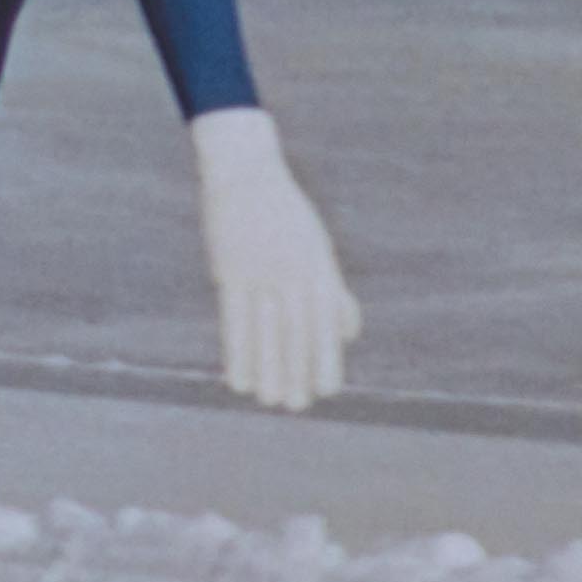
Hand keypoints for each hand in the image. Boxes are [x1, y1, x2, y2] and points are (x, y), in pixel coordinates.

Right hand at [189, 107, 360, 411]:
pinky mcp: (231, 271)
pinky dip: (237, 351)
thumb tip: (349, 335)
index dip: (326, 357)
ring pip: (266, 329)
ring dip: (268, 368)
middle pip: (298, 330)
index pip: (326, 323)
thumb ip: (334, 294)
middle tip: (298, 407)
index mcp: (320, 268)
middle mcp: (294, 273)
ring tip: (270, 401)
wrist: (247, 174)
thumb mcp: (319, 251)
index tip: (329, 390)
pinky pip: (234, 319)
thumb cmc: (287, 217)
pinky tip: (238, 379)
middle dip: (298, 370)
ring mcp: (261, 272)